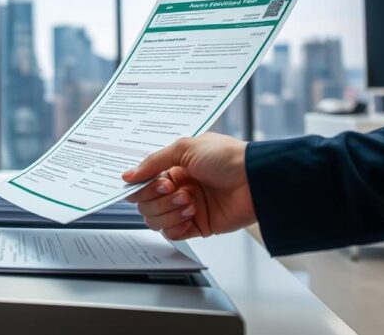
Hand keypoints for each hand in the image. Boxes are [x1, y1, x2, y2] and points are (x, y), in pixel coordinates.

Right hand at [122, 132, 255, 240]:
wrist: (255, 180)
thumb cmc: (226, 158)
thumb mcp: (185, 148)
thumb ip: (153, 162)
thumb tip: (128, 175)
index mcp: (173, 169)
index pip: (142, 184)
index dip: (143, 186)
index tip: (153, 182)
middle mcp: (177, 188)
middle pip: (145, 204)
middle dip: (157, 198)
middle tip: (175, 189)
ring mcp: (186, 208)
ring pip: (155, 220)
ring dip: (168, 211)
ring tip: (189, 201)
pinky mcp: (198, 226)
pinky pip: (172, 234)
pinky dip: (176, 225)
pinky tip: (190, 214)